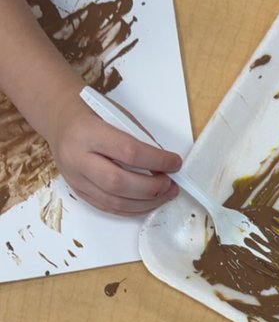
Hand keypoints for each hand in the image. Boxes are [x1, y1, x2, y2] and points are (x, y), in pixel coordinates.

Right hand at [50, 89, 181, 215]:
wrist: (60, 120)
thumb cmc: (92, 113)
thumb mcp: (116, 115)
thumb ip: (138, 139)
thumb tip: (164, 164)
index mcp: (88, 133)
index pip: (129, 152)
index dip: (157, 161)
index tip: (175, 163)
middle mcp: (77, 158)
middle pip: (118, 183)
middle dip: (151, 188)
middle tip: (170, 184)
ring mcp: (75, 178)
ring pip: (113, 201)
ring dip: (145, 203)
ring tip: (165, 195)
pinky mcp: (78, 191)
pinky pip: (107, 207)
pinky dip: (131, 208)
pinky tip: (147, 203)